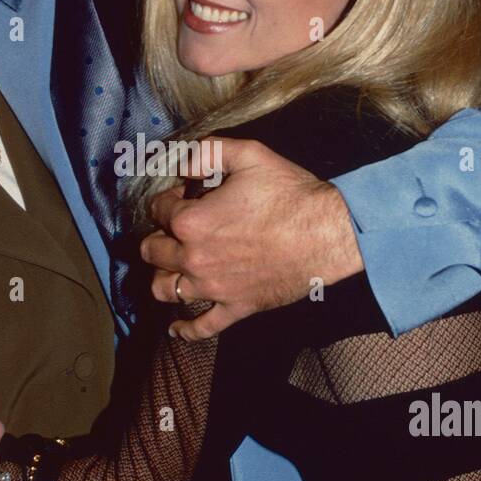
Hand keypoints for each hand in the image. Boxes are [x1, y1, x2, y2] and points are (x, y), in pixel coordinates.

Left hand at [140, 137, 363, 341]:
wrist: (327, 233)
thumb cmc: (290, 194)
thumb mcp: (249, 154)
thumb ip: (208, 151)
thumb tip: (182, 162)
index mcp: (191, 221)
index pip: (158, 210)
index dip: (168, 198)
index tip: (184, 195)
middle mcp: (194, 258)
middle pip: (153, 251)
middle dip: (158, 235)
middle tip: (174, 229)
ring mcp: (214, 287)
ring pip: (165, 290)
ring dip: (162, 276)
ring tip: (171, 267)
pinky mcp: (236, 307)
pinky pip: (201, 327)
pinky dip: (184, 329)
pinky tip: (176, 327)